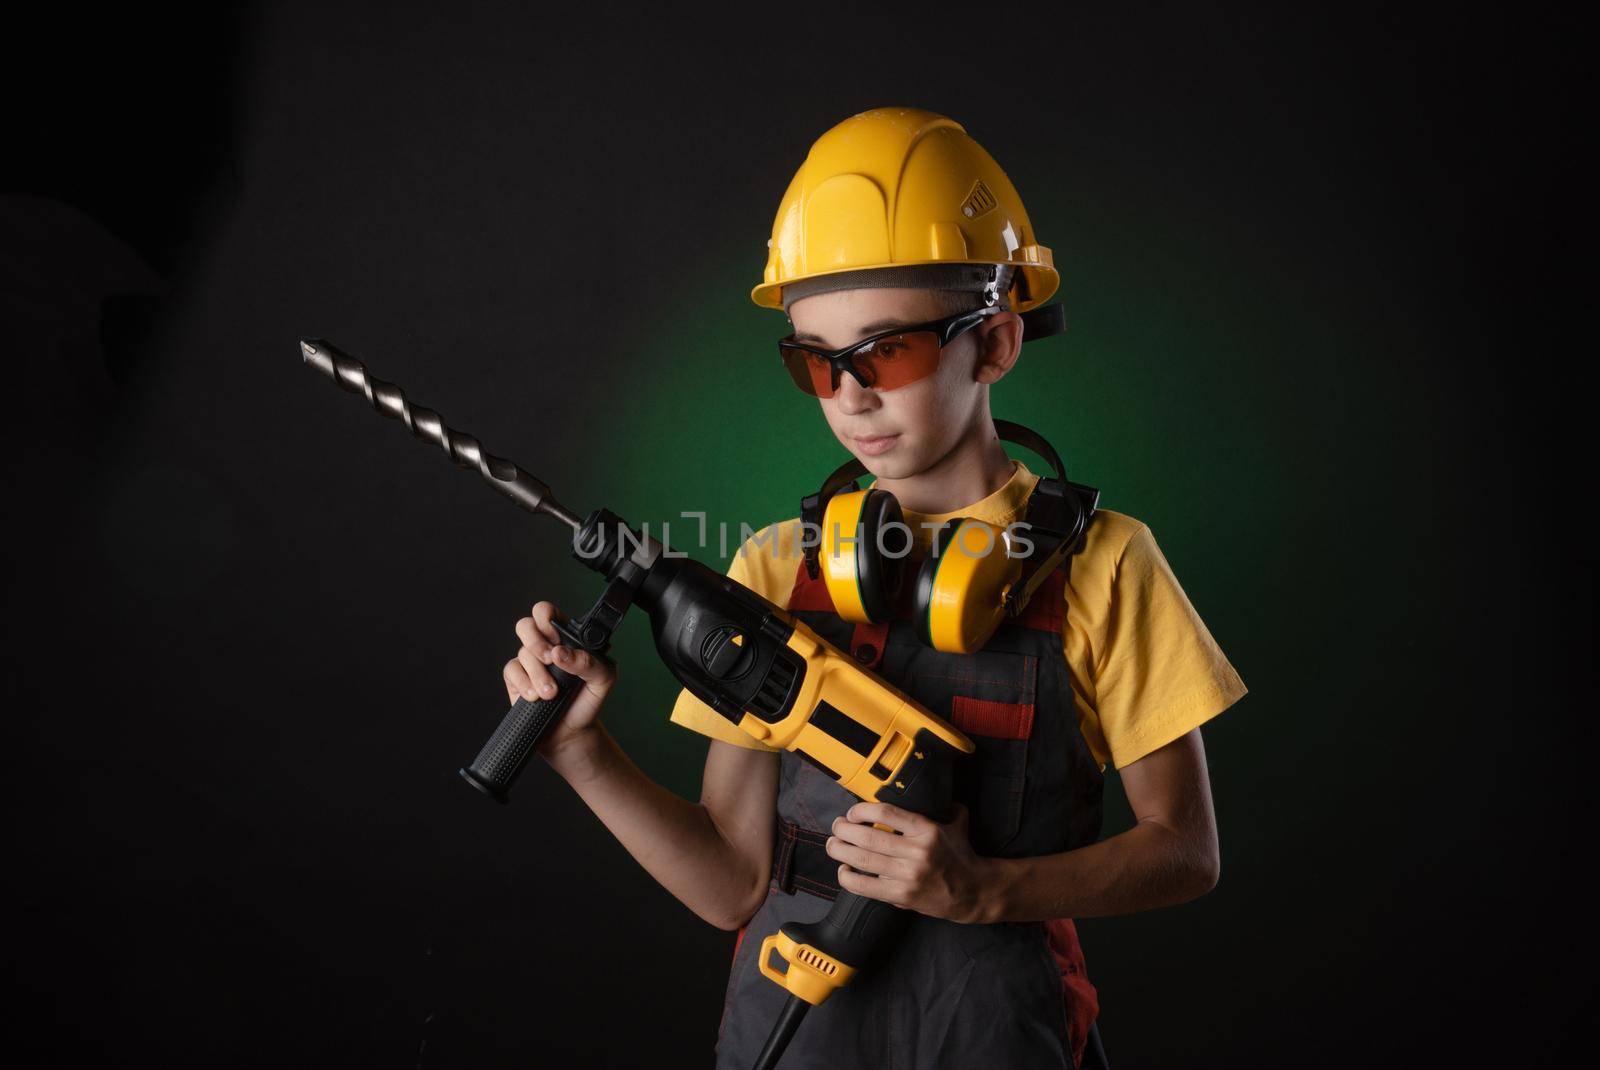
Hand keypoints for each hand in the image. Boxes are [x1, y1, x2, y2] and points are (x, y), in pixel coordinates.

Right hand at [503, 600, 616, 761]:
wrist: (571, 734)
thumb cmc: (588, 701)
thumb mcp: (603, 679)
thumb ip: (590, 661)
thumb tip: (561, 652)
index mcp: (566, 638)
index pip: (549, 613)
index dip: (546, 616)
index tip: (555, 635)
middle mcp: (545, 646)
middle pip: (526, 625)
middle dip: (536, 641)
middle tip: (549, 659)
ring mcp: (529, 663)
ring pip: (522, 652)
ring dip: (537, 673)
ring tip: (551, 693)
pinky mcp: (516, 680)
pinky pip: (511, 671)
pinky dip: (523, 683)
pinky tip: (535, 696)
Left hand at [825, 801, 994, 923]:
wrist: (973, 892)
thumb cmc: (961, 855)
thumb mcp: (957, 824)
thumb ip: (946, 805)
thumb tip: (932, 787)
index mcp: (927, 830)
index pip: (886, 813)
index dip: (862, 810)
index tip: (852, 812)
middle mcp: (917, 852)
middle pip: (868, 837)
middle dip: (844, 830)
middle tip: (836, 826)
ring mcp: (908, 875)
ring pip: (863, 861)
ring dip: (841, 851)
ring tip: (833, 845)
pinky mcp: (902, 895)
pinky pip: (866, 887)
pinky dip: (849, 878)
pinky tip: (843, 870)